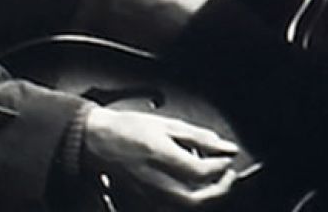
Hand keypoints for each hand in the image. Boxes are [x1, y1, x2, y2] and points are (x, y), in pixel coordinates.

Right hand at [82, 106, 238, 206]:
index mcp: (162, 156)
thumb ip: (200, 137)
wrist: (98, 140)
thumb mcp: (167, 124)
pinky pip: (173, 208)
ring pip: (186, 208)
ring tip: (215, 183)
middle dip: (220, 190)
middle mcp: (156, 181)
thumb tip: (225, 147)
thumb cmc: (129, 128)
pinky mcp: (145, 201)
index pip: (202, 172)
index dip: (221, 166)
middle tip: (228, 175)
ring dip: (207, 198)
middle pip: (197, 199)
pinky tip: (194, 190)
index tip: (227, 157)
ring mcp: (149, 195)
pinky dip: (189, 201)